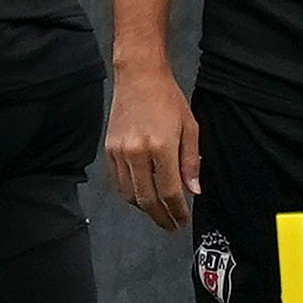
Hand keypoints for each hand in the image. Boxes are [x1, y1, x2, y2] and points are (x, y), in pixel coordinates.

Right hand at [104, 56, 197, 228]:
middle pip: (147, 198)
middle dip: (161, 216)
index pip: (169, 191)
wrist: (138, 77)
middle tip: (171, 225)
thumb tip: (194, 190)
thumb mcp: (190, 128)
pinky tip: (142, 195)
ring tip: (158, 213)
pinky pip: (118, 181)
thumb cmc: (167, 98)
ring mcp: (119, 152)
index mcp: (160, 146)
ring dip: (144, 208)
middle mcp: (136, 152)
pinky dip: (130, 193)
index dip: (177, 210)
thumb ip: (191, 162)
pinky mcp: (109, 149)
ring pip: (129, 193)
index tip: (183, 220)